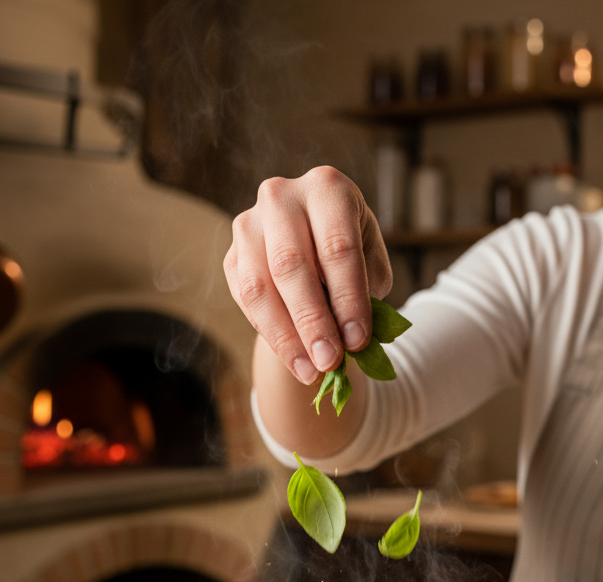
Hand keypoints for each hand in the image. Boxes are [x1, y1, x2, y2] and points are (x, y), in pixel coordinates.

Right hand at [224, 167, 392, 384]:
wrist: (316, 247)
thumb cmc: (351, 257)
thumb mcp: (371, 267)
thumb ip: (365, 295)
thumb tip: (351, 340)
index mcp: (327, 188)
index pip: (337, 246)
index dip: (348, 297)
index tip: (358, 340)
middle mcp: (282, 196)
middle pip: (292, 264)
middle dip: (313, 321)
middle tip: (330, 362)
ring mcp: (250, 223)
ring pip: (260, 286)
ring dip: (286, 336)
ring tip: (312, 371)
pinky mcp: (232, 255)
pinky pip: (245, 300)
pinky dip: (271, 334)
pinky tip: (295, 359)